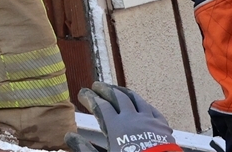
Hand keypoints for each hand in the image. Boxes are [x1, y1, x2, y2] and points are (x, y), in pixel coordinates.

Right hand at [66, 82, 180, 151]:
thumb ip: (85, 148)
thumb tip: (69, 137)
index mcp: (116, 126)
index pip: (100, 104)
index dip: (90, 97)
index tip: (83, 93)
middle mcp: (132, 118)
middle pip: (117, 97)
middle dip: (105, 89)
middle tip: (96, 86)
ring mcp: (149, 121)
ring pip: (135, 99)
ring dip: (123, 92)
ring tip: (116, 89)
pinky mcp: (162, 127)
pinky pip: (152, 109)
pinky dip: (143, 104)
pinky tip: (140, 103)